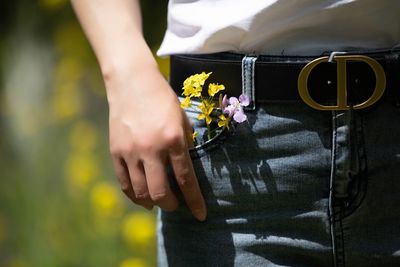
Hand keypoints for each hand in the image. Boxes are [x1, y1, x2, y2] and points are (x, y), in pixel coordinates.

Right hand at [106, 67, 206, 220]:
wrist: (132, 82)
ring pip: (140, 192)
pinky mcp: (116, 152)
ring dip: (152, 203)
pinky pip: (124, 183)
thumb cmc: (162, 99)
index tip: (200, 216)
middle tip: (177, 205)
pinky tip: (142, 196)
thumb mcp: (182, 120)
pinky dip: (134, 195)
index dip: (195, 202)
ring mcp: (131, 152)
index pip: (186, 180)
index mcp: (173, 140)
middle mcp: (151, 149)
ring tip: (159, 202)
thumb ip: (185, 146)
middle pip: (160, 193)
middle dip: (172, 205)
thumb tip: (185, 171)